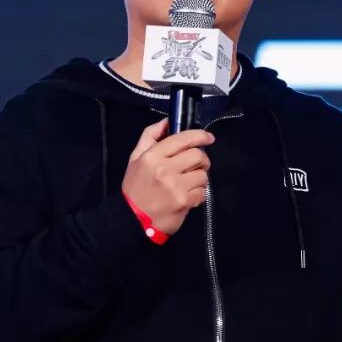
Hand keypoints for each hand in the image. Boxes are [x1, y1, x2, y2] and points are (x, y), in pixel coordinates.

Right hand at [121, 118, 213, 235]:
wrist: (132, 220)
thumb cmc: (135, 188)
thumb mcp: (136, 159)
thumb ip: (150, 136)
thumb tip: (167, 121)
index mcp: (152, 156)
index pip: (182, 139)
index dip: (200, 135)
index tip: (208, 137)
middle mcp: (164, 169)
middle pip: (197, 155)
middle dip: (202, 159)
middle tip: (197, 165)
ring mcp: (175, 186)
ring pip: (203, 174)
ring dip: (200, 178)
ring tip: (190, 182)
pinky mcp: (184, 202)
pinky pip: (202, 192)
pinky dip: (199, 194)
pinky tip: (188, 196)